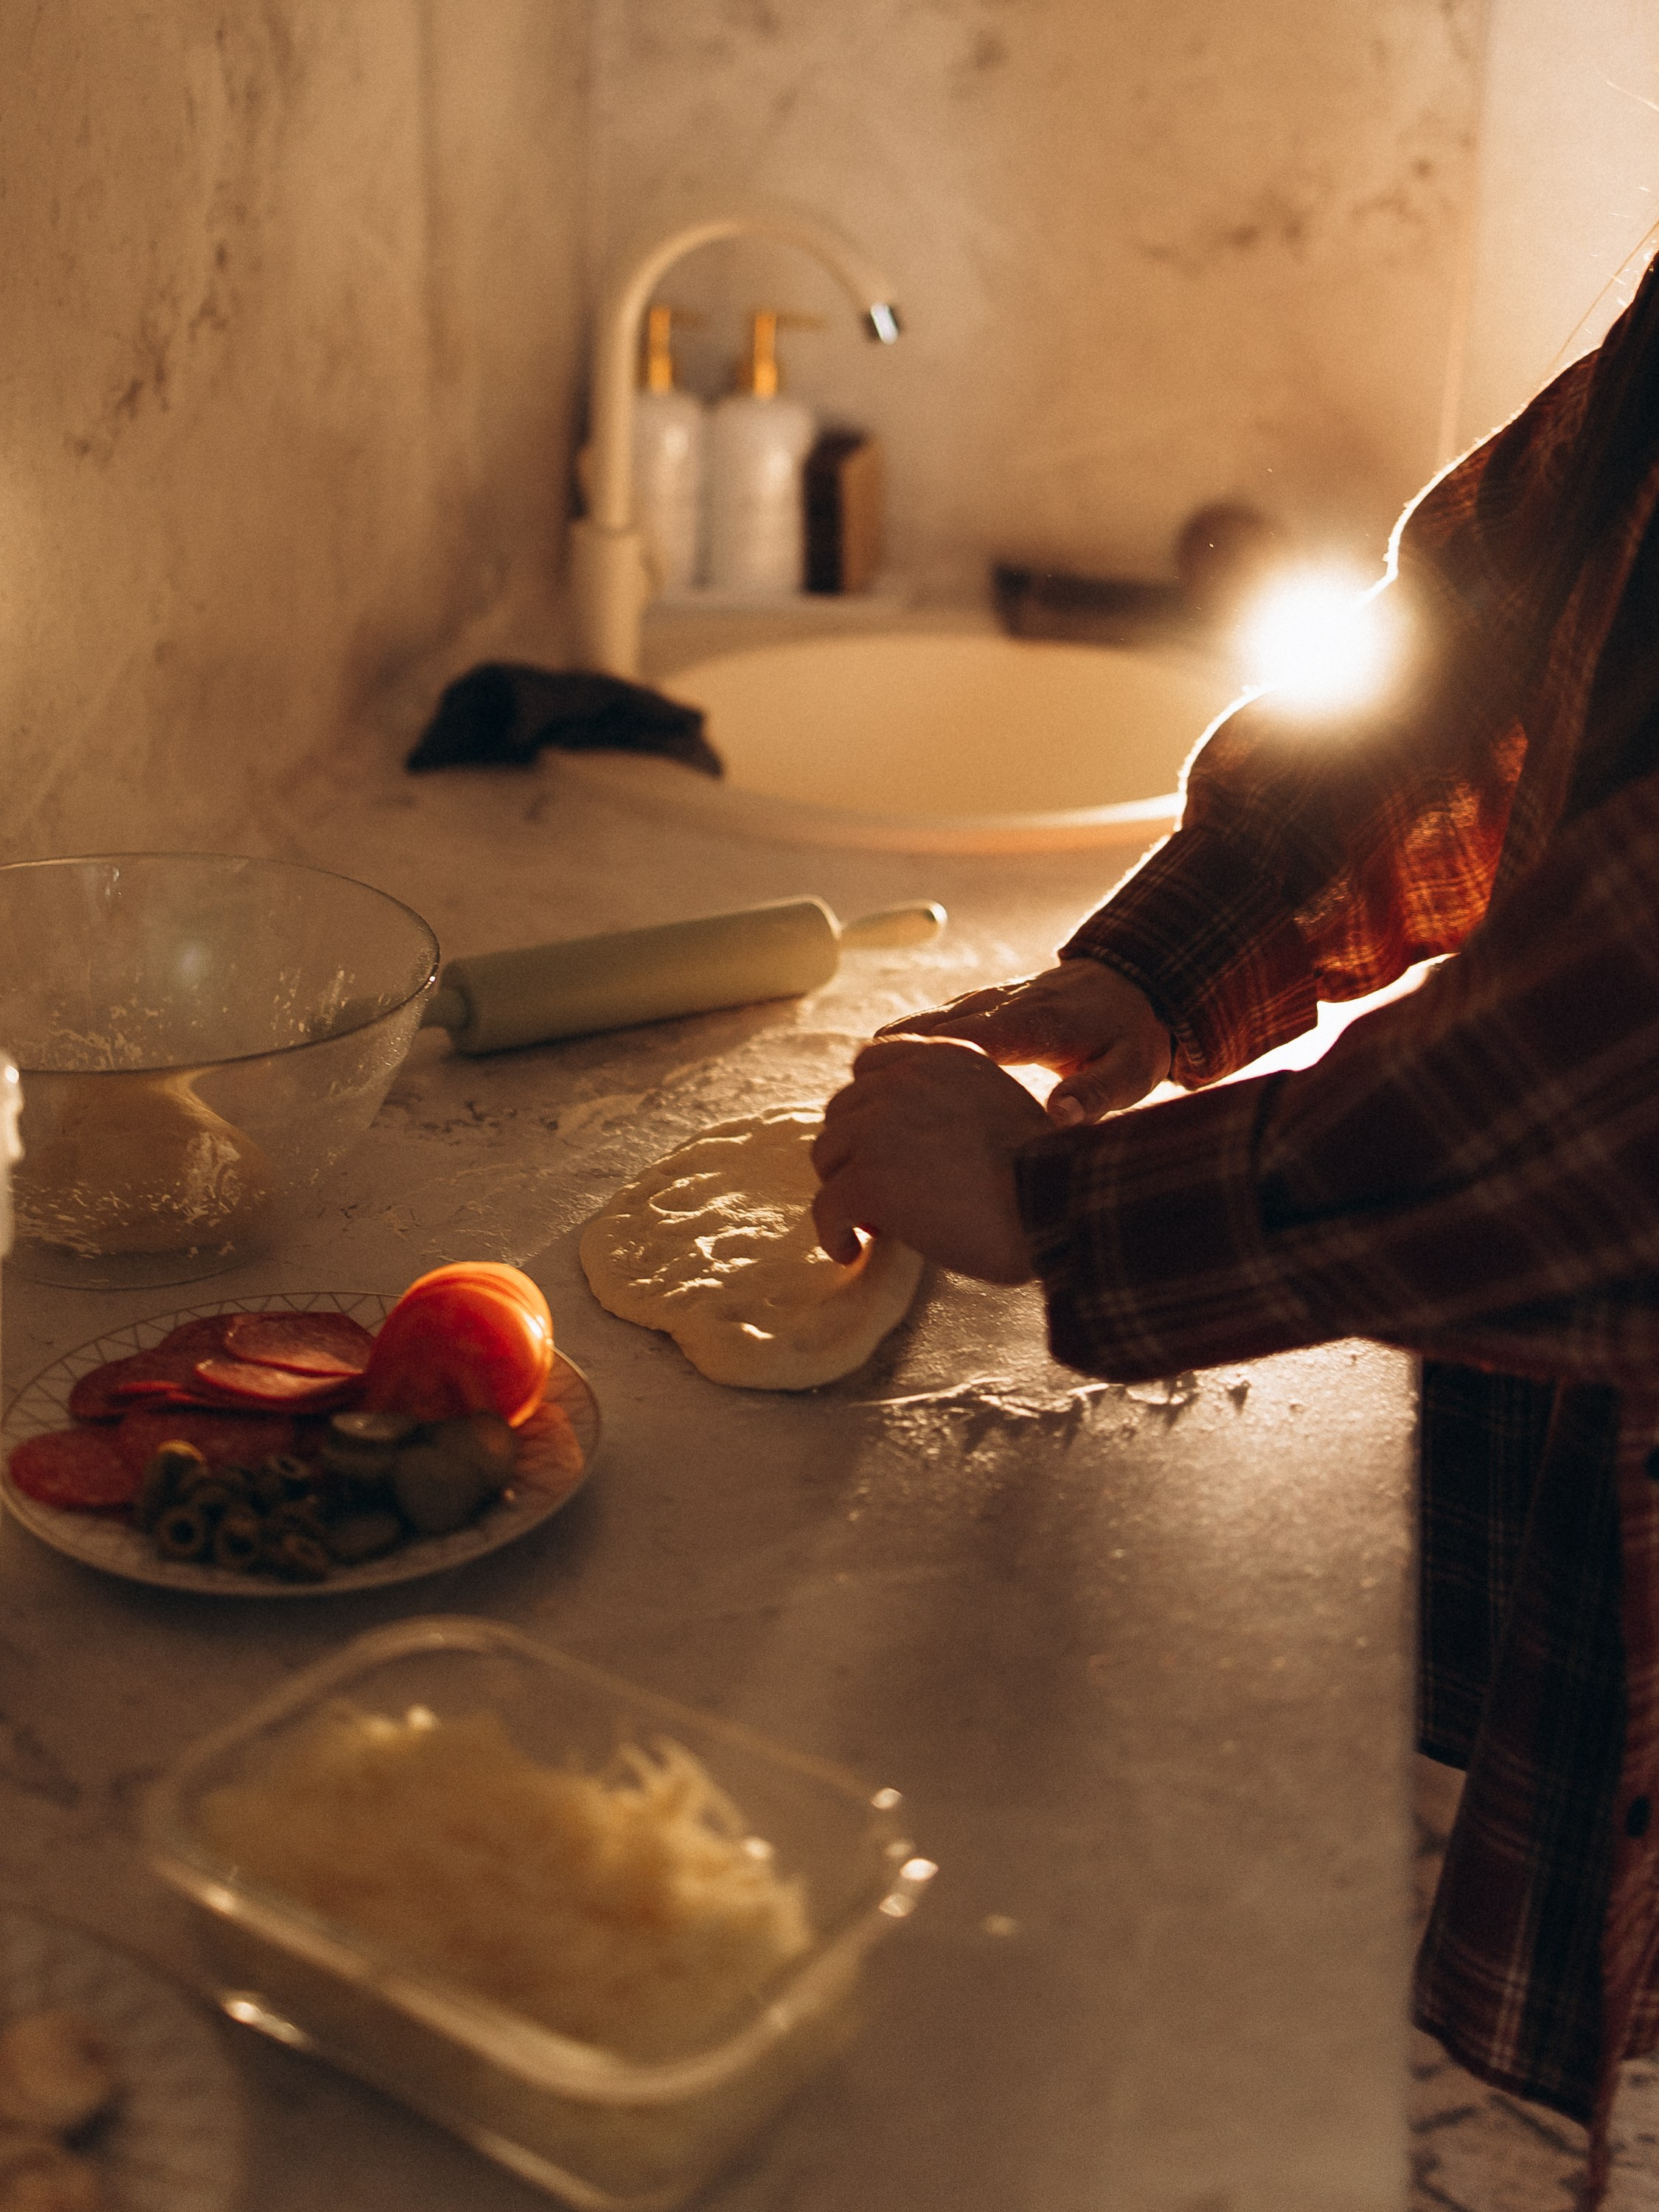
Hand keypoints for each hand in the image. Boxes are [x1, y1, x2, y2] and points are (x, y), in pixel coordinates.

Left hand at [811, 1037, 1050, 1282]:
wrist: (1054, 1201)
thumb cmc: (1042, 1169)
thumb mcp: (997, 1105)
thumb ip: (952, 1103)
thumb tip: (913, 1142)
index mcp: (941, 1056)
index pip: (870, 1063)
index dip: (866, 1106)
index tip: (877, 1141)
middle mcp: (903, 1080)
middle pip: (841, 1112)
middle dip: (853, 1151)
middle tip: (878, 1191)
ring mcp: (879, 1128)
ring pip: (826, 1156)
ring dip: (842, 1190)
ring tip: (870, 1222)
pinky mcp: (867, 1178)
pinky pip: (827, 1206)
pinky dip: (833, 1233)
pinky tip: (853, 1251)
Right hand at [875, 958, 1171, 1125]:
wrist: (1135, 984)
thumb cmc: (1132, 1037)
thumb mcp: (1132, 1071)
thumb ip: (1097, 1093)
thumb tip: (1059, 1115)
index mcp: (1035, 1023)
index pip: (974, 1038)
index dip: (932, 1062)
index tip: (894, 1094)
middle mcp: (1001, 1005)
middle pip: (932, 1031)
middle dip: (895, 1070)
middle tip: (859, 1113)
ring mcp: (986, 1001)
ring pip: (923, 1025)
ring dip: (890, 1060)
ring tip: (857, 1103)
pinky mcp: (978, 1006)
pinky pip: (930, 1025)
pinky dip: (904, 1051)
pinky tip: (881, 1084)